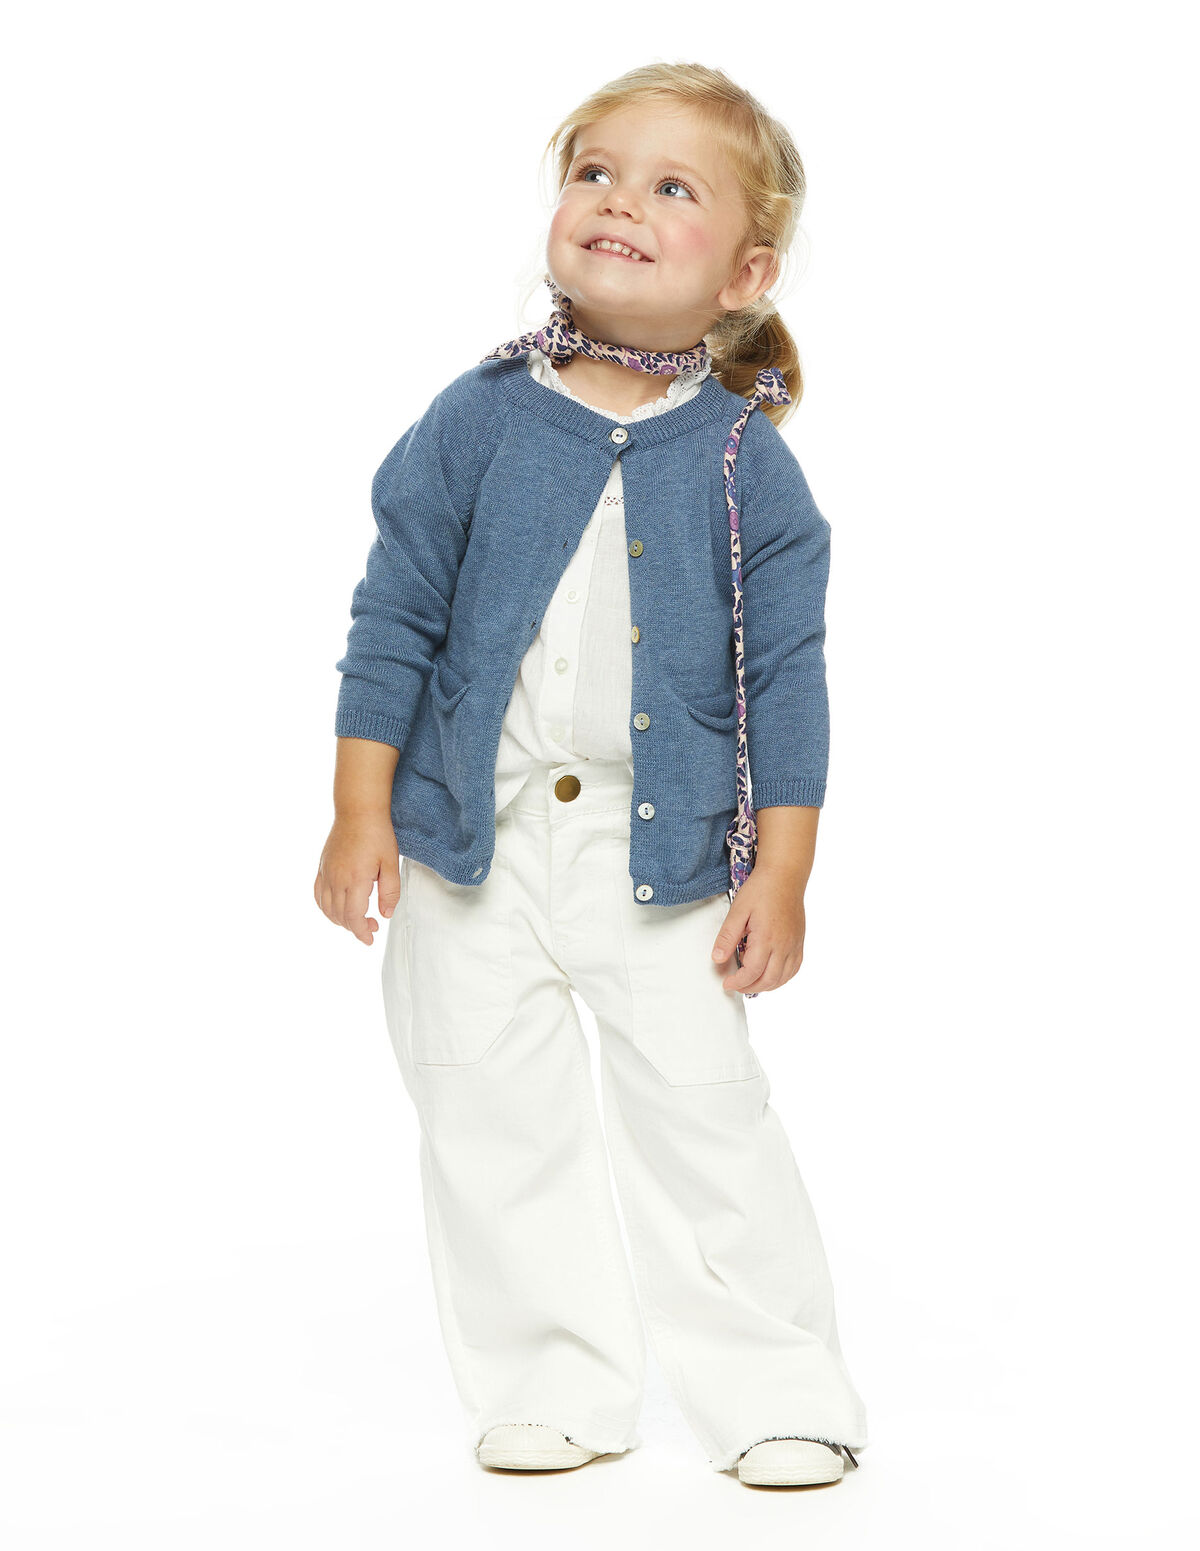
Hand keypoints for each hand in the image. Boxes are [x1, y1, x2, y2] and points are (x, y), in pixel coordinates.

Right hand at [314, 814, 401, 945]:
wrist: (357, 811)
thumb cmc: (377, 835)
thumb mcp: (391, 864)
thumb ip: (390, 892)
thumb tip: (385, 914)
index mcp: (356, 880)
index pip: (354, 917)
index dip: (362, 932)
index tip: (370, 938)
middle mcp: (337, 879)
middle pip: (340, 916)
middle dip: (355, 927)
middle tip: (372, 925)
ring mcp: (326, 873)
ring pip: (326, 908)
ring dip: (340, 920)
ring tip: (357, 918)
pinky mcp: (322, 868)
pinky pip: (318, 895)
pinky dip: (326, 908)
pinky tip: (337, 908)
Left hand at [710, 865, 807, 993]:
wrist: (785, 875)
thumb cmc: (761, 889)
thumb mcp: (738, 910)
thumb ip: (727, 937)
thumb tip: (717, 958)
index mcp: (767, 938)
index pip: (752, 972)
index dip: (737, 982)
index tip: (726, 983)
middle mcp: (784, 945)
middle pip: (769, 980)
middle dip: (750, 987)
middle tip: (735, 985)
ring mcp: (794, 944)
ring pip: (783, 978)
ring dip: (766, 986)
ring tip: (750, 982)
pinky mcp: (799, 941)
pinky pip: (794, 968)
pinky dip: (781, 978)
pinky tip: (770, 974)